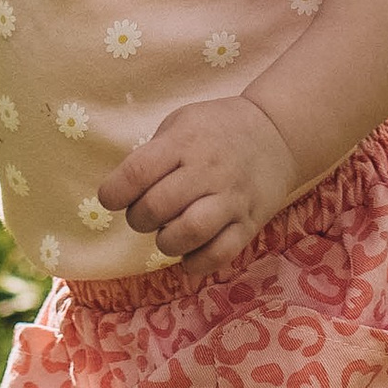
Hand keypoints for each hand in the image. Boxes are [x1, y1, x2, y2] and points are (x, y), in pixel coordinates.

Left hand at [98, 95, 299, 264]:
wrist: (276, 133)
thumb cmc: (215, 131)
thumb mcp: (180, 124)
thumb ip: (152, 155)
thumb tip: (121, 194)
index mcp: (185, 142)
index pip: (138, 172)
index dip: (114, 193)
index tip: (111, 199)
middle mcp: (209, 170)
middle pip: (157, 206)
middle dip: (138, 219)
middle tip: (144, 215)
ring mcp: (232, 199)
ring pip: (189, 233)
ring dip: (166, 242)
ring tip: (167, 233)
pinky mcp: (250, 223)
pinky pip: (219, 254)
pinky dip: (196, 263)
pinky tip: (189, 253)